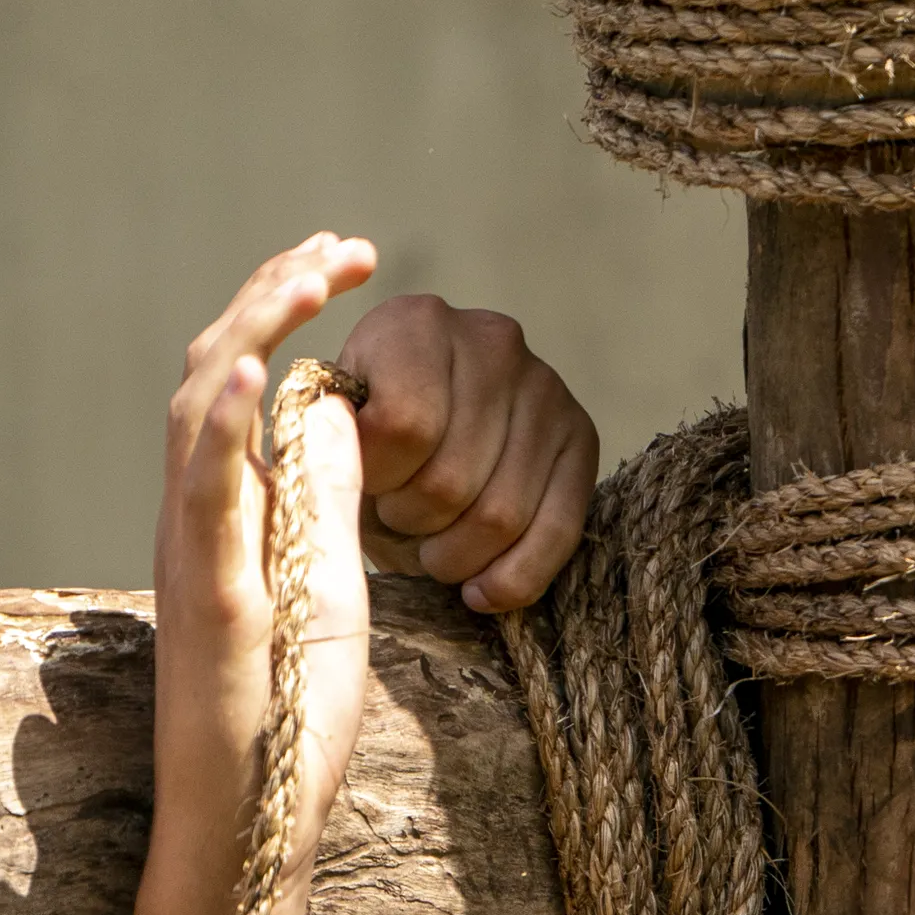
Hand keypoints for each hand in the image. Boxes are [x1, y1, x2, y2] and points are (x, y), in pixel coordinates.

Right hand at [154, 235, 374, 885]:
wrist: (247, 832)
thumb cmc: (289, 726)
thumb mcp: (331, 590)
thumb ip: (328, 501)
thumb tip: (345, 411)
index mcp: (223, 517)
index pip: (242, 384)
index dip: (284, 311)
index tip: (346, 260)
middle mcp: (193, 523)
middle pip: (212, 375)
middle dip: (271, 294)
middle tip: (340, 244)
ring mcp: (194, 562)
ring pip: (198, 416)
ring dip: (252, 332)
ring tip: (308, 274)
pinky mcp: (211, 608)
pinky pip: (207, 505)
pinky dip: (229, 432)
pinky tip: (265, 373)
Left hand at [341, 295, 601, 612]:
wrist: (424, 445)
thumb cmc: (370, 449)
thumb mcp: (336, 442)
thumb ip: (332, 452)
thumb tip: (347, 457)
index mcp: (413, 324)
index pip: (406, 427)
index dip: (378, 481)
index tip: (364, 486)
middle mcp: (490, 340)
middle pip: (452, 480)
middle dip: (414, 524)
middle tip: (400, 523)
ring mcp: (545, 386)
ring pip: (501, 515)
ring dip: (455, 556)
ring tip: (432, 548)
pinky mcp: (582, 436)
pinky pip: (557, 532)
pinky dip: (512, 579)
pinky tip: (480, 591)